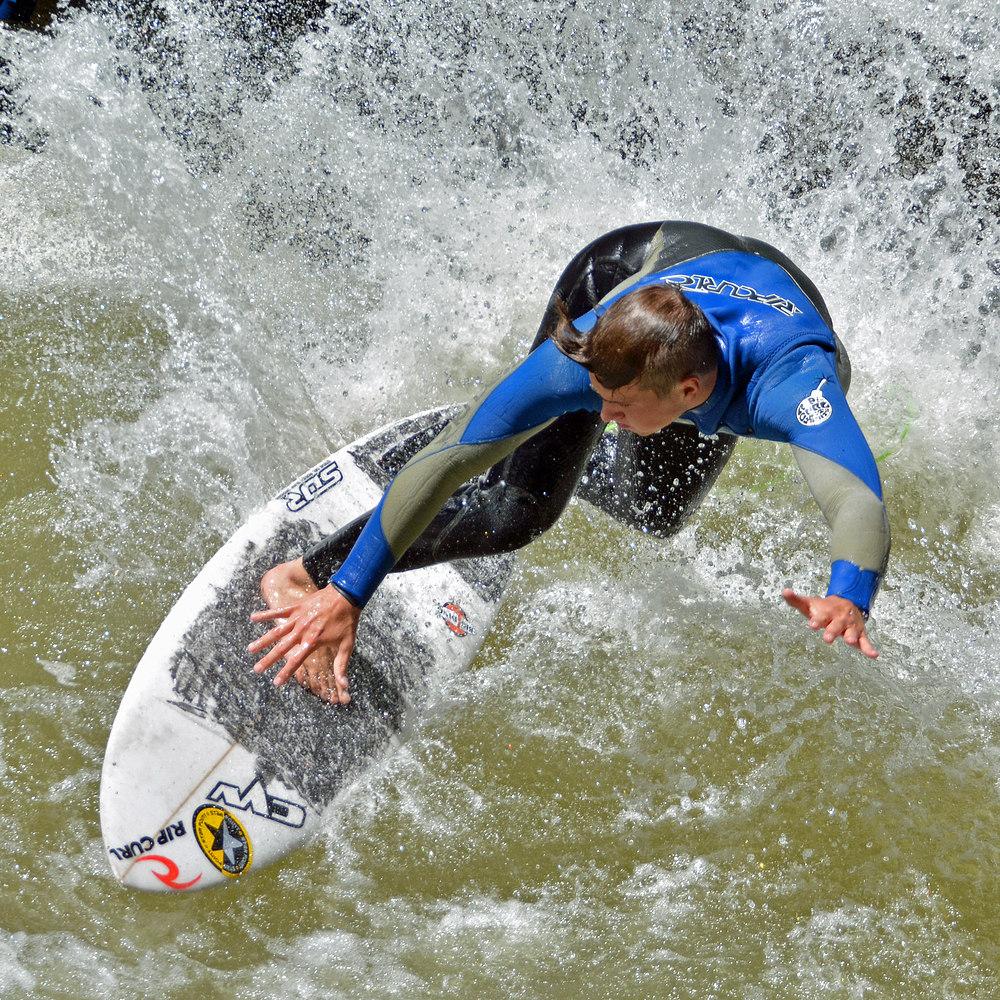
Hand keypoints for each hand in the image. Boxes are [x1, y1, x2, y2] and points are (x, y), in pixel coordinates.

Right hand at [248, 586, 361, 703]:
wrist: (347, 596)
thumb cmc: (347, 622)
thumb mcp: (347, 645)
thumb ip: (342, 665)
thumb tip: (344, 685)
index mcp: (313, 641)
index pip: (296, 661)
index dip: (286, 672)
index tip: (276, 682)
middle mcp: (303, 631)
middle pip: (282, 648)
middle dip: (268, 660)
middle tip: (256, 669)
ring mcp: (298, 618)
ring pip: (276, 631)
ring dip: (263, 640)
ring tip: (250, 649)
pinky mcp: (297, 607)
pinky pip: (279, 611)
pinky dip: (266, 614)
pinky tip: (253, 617)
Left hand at [782, 589, 877, 658]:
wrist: (846, 603)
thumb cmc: (822, 608)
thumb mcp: (808, 604)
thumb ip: (795, 600)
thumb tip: (784, 591)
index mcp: (827, 611)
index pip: (821, 616)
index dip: (817, 620)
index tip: (812, 625)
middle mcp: (840, 618)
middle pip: (836, 625)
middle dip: (832, 631)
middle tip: (827, 639)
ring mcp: (850, 626)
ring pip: (851, 632)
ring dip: (851, 636)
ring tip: (849, 641)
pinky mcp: (859, 634)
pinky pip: (865, 641)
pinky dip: (869, 648)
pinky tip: (874, 655)